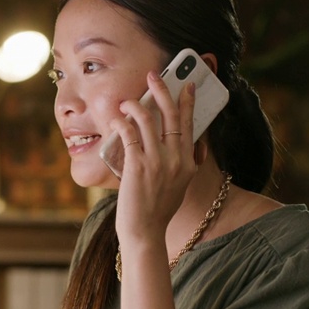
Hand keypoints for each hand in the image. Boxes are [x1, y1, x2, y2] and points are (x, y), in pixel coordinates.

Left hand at [109, 71, 197, 244]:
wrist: (145, 232)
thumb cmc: (157, 210)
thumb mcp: (179, 185)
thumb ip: (182, 164)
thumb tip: (183, 144)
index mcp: (188, 162)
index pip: (191, 124)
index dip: (188, 102)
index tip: (187, 84)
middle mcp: (177, 159)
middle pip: (172, 114)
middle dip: (162, 90)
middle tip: (153, 76)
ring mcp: (158, 162)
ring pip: (147, 119)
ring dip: (135, 105)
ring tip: (126, 102)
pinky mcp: (138, 166)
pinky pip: (129, 134)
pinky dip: (122, 122)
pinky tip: (117, 120)